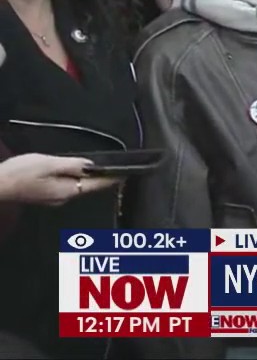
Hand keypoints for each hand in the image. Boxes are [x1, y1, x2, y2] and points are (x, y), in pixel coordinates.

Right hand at [0, 154, 121, 205]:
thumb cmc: (21, 173)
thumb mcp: (49, 164)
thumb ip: (72, 165)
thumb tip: (91, 166)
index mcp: (68, 191)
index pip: (97, 185)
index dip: (112, 178)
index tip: (127, 173)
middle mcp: (64, 198)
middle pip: (88, 187)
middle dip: (103, 179)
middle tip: (117, 168)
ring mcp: (54, 199)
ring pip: (78, 187)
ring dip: (89, 179)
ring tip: (102, 169)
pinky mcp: (46, 196)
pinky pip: (67, 187)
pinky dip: (76, 180)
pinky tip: (76, 173)